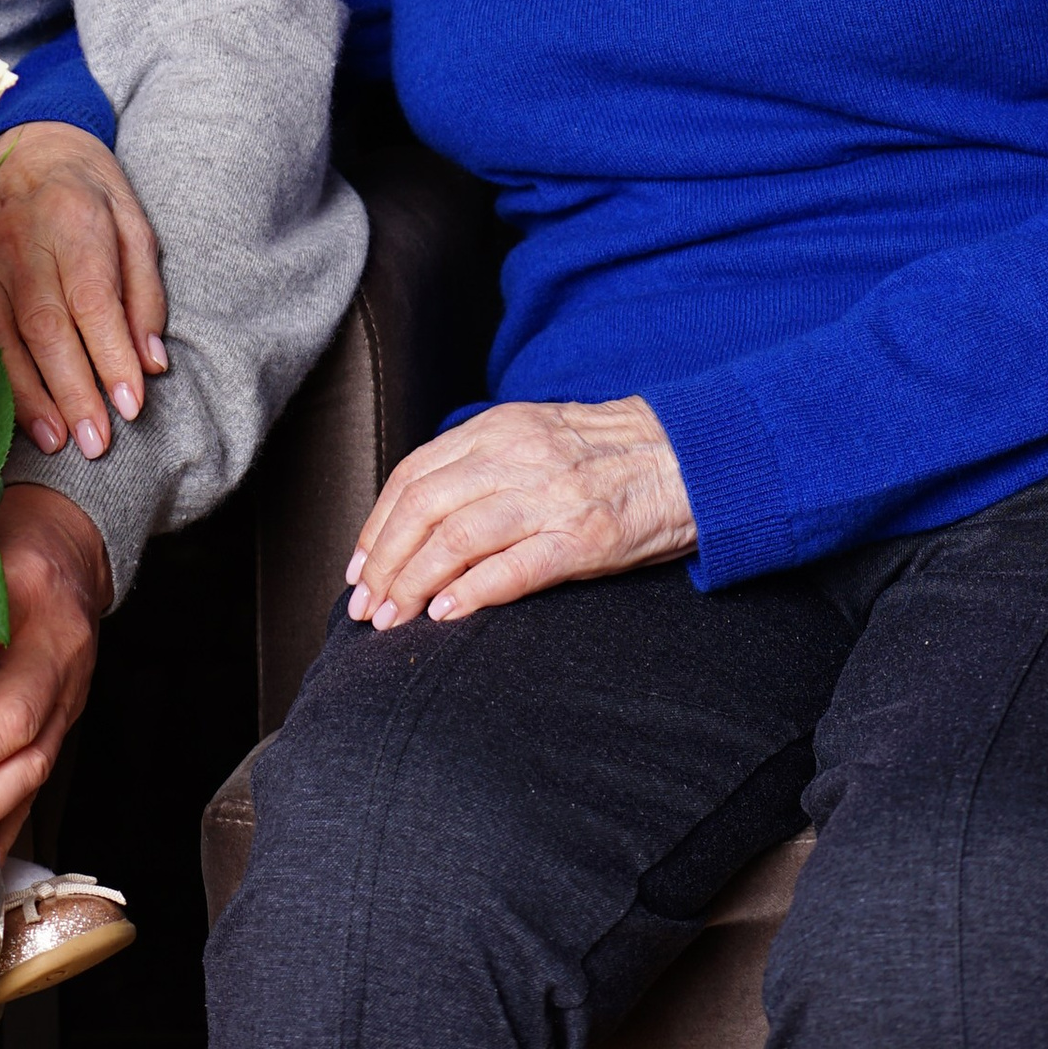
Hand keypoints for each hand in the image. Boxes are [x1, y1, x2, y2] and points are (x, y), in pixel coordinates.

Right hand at [0, 124, 170, 463]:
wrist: (25, 143)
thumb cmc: (88, 190)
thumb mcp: (133, 222)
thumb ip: (144, 292)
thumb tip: (152, 362)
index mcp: (73, 220)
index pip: (92, 298)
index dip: (110, 355)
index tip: (131, 405)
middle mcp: (20, 242)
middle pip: (43, 325)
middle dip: (71, 390)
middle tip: (97, 443)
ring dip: (24, 395)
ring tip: (55, 440)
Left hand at [345, 395, 694, 625]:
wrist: (689, 458)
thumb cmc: (606, 457)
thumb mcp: (534, 437)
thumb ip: (481, 464)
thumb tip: (421, 515)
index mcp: (499, 428)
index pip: (414, 474)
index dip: (377, 525)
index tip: (359, 567)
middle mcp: (517, 455)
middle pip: (423, 507)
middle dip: (384, 562)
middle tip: (365, 607)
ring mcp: (550, 496)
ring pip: (456, 539)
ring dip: (412, 584)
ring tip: (392, 619)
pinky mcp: (584, 538)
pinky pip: (513, 567)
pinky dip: (471, 593)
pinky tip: (445, 614)